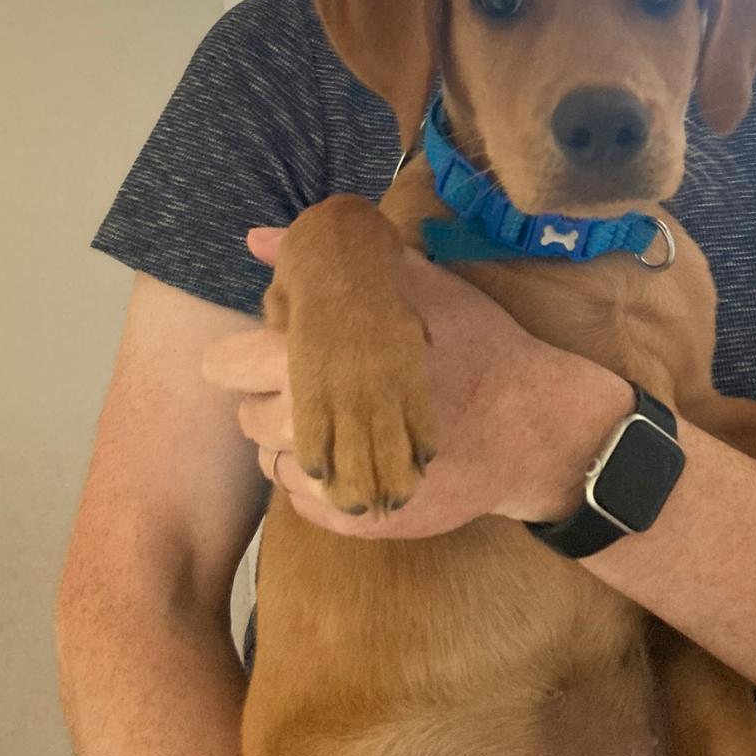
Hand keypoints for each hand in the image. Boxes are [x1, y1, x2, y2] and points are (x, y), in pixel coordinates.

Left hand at [201, 226, 630, 538]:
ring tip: (343, 423)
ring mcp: (334, 480)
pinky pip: (308, 504)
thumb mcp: (409, 284)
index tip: (278, 350)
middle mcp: (312, 427)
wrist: (530, 422)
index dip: (246, 355)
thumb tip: (257, 236)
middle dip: (273, 401)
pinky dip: (325, 483)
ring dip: (297, 444)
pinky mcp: (358, 519)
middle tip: (319, 388)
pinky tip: (361, 455)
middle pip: (248, 419)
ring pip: (276, 464)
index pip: (225, 364)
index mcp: (312, 363)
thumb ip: (327, 265)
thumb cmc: (474, 342)